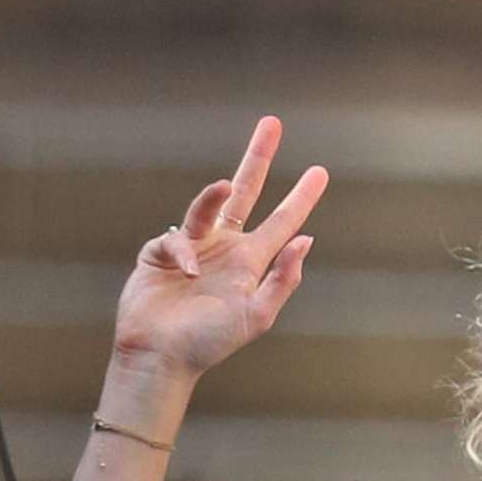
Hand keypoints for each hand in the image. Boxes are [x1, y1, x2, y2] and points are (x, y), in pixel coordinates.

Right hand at [112, 116, 328, 379]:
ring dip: (215, 194)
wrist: (162, 357)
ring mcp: (192, 247)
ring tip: (227, 187)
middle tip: (273, 123)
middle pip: (246, 192)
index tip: (321, 171)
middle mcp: (225, 249)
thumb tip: (305, 240)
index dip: (301, 198)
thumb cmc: (210, 344)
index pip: (282, 223)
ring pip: (207, 204)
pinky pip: (175, 239)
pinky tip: (184, 275)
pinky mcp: (160, 252)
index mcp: (251, 264)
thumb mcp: (256, 316)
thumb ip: (282, 280)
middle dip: (258, 157)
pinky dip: (181, 253)